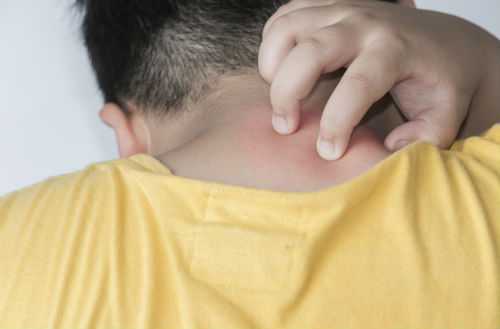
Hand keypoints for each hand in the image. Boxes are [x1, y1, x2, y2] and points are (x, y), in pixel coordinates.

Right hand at [259, 0, 491, 159]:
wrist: (445, 40)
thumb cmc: (442, 81)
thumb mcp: (446, 114)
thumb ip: (427, 136)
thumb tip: (391, 145)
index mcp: (395, 50)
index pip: (357, 86)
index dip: (336, 124)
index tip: (328, 153)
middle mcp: (365, 23)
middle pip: (310, 51)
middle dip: (286, 93)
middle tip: (285, 127)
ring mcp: (342, 8)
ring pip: (287, 28)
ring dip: (272, 66)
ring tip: (281, 97)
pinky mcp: (327, 5)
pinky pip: (284, 16)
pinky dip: (272, 43)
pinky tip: (280, 70)